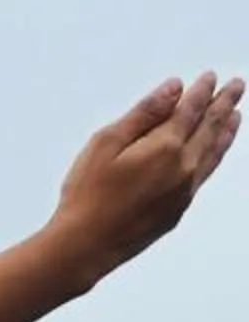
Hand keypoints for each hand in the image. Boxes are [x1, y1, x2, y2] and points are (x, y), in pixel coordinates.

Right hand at [50, 70, 241, 285]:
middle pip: (210, 128)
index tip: (211, 77)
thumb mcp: (106, 143)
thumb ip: (144, 114)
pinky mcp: (180, 208)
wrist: (87, 244)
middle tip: (237, 86)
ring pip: (214, 152)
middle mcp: (183, 167)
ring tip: (236, 114)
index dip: (202, 91)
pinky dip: (216, 154)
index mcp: (164, 147)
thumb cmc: (88, 195)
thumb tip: (173, 89)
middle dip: (224, 104)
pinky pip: (206, 172)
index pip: (191, 110)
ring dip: (226, 130)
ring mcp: (185, 190)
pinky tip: (214, 149)